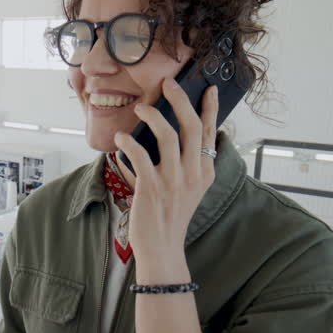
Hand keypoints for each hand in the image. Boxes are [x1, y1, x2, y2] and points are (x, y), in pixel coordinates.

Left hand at [114, 80, 218, 283]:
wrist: (162, 249)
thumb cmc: (172, 216)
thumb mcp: (190, 189)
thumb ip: (190, 164)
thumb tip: (179, 134)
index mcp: (205, 172)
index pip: (210, 133)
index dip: (210, 108)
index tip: (209, 88)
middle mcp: (193, 174)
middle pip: (191, 126)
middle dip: (180, 100)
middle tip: (167, 83)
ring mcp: (173, 181)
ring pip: (168, 136)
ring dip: (153, 116)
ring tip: (141, 107)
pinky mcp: (152, 188)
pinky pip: (140, 155)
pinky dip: (129, 143)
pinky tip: (121, 138)